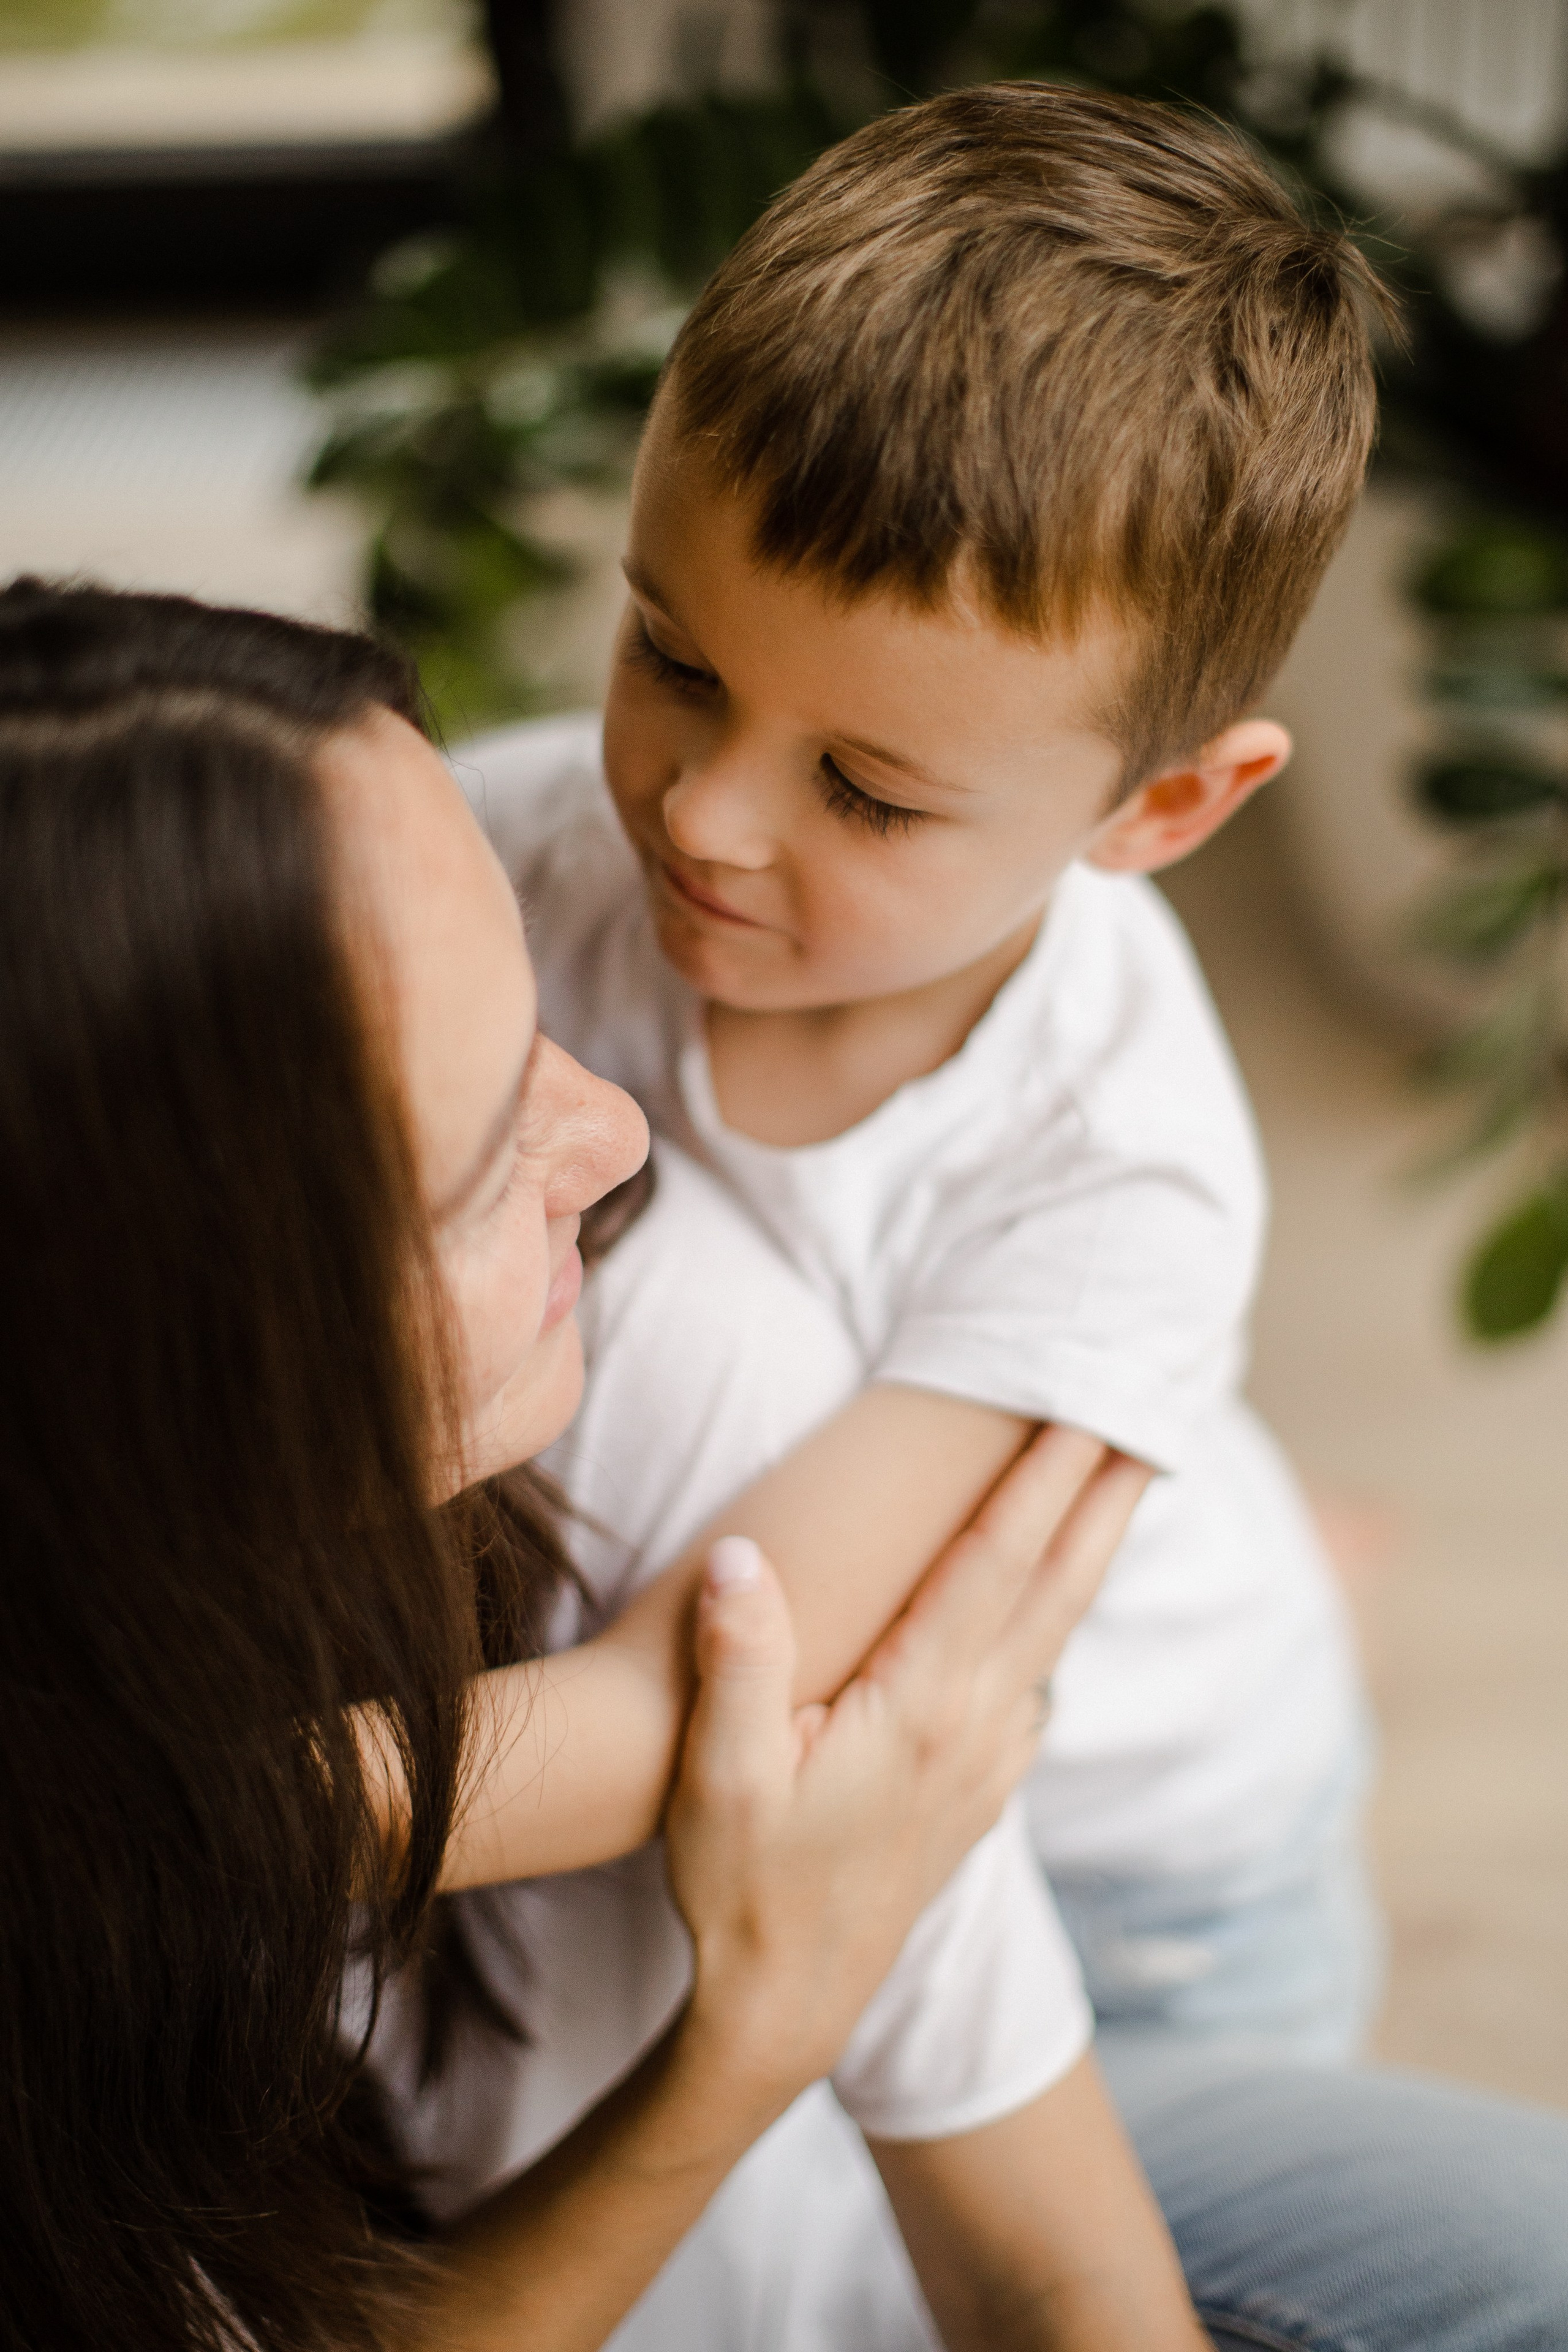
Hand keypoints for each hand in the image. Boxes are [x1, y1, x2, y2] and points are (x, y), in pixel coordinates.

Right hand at [664, 1428, 1148, 2103]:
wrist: (786, 2007)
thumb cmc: (744, 1887)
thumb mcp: (722, 1776)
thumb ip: (740, 1659)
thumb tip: (742, 1553)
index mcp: (919, 1706)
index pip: (994, 1562)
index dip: (1039, 1479)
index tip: (1083, 1409)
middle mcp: (972, 1727)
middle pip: (1056, 1586)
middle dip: (1104, 1498)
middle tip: (1151, 1423)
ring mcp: (983, 1764)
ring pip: (1054, 1633)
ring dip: (1089, 1553)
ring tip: (1120, 1492)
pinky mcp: (975, 1793)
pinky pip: (1032, 1686)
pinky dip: (1054, 1626)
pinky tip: (1052, 1614)